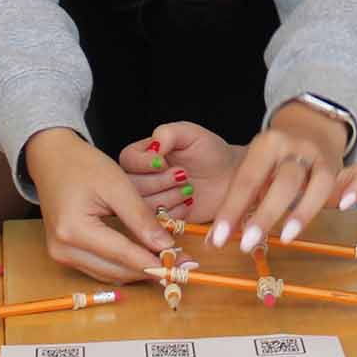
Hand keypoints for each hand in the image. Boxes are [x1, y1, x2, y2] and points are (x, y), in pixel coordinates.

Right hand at [26, 127, 172, 282]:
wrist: (52, 159)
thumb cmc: (82, 165)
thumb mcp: (117, 185)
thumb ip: (141, 218)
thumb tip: (165, 247)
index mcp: (74, 230)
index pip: (123, 255)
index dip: (155, 262)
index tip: (182, 266)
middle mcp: (63, 249)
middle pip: (116, 272)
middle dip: (150, 270)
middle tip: (180, 266)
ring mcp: (61, 255)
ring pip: (109, 275)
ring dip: (137, 271)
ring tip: (166, 262)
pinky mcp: (64, 254)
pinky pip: (99, 269)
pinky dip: (123, 266)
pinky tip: (143, 258)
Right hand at [116, 122, 240, 223]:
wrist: (228, 177)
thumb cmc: (209, 151)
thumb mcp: (190, 133)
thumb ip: (168, 133)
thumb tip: (153, 145)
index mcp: (142, 154)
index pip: (128, 159)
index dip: (145, 164)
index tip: (165, 162)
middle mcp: (141, 178)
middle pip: (133, 186)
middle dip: (160, 182)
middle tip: (184, 175)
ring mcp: (150, 201)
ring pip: (144, 206)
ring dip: (169, 198)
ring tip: (189, 189)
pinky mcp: (162, 220)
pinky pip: (159, 223)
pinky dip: (176, 214)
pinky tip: (189, 203)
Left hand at [200, 102, 356, 251]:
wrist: (309, 125)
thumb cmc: (274, 160)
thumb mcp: (254, 167)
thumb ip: (240, 198)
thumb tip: (216, 240)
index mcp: (266, 144)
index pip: (247, 179)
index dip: (232, 210)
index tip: (218, 239)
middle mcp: (296, 147)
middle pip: (284, 182)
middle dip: (264, 215)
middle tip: (247, 244)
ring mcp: (322, 157)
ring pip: (319, 183)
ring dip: (304, 211)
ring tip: (287, 237)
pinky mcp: (343, 166)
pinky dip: (356, 189)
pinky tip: (344, 207)